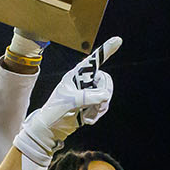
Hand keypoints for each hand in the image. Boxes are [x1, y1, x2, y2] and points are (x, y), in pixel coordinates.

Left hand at [13, 37, 120, 165]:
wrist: (51, 130)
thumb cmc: (54, 113)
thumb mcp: (69, 103)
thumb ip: (86, 97)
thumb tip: (104, 96)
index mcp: (75, 76)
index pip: (92, 61)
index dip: (106, 50)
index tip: (118, 40)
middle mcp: (83, 82)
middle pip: (105, 80)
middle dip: (104, 93)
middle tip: (98, 105)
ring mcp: (88, 93)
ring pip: (106, 94)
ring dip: (100, 107)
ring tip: (87, 116)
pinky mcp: (91, 104)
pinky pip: (104, 104)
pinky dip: (99, 113)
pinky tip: (88, 119)